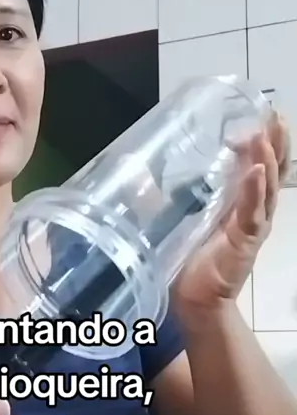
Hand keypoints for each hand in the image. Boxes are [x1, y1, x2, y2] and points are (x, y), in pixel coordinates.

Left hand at [172, 111, 290, 327]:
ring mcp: (252, 224)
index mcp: (238, 202)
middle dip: (275, 142)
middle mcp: (251, 210)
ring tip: (266, 134)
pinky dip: (256, 190)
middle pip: (271, 170)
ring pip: (267, 186)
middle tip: (274, 114)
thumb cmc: (188, 261)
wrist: (194, 300)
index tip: (256, 114)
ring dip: (267, 158)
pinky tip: (257, 171)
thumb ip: (163, 198)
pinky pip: (254, 212)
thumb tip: (138, 173)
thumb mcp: (176, 220)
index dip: (260, 140)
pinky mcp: (246, 240)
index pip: (256, 165)